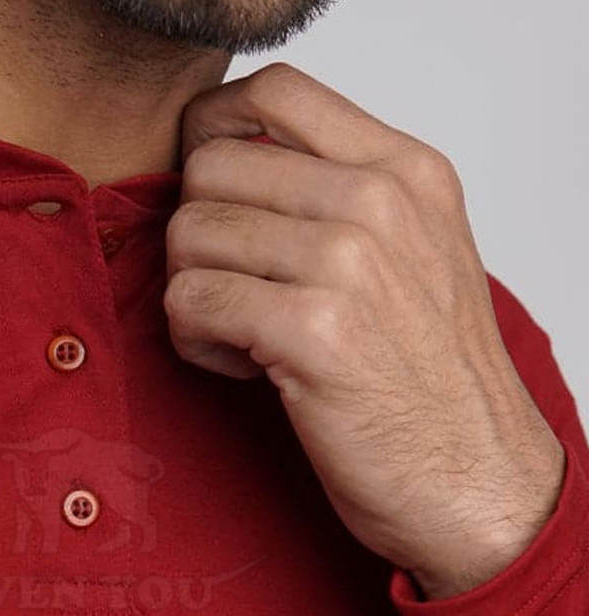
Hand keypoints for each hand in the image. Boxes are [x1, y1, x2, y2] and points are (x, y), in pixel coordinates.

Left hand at [164, 62, 565, 599]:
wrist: (472, 477)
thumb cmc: (427, 376)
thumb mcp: (411, 254)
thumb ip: (337, 195)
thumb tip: (230, 163)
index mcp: (405, 171)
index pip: (274, 91)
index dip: (213, 132)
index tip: (213, 196)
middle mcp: (380, 202)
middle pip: (211, 166)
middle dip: (198, 236)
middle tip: (231, 289)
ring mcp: (350, 264)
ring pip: (190, 234)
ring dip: (194, 293)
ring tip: (240, 335)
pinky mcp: (313, 333)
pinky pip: (192, 301)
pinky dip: (196, 340)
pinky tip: (241, 367)